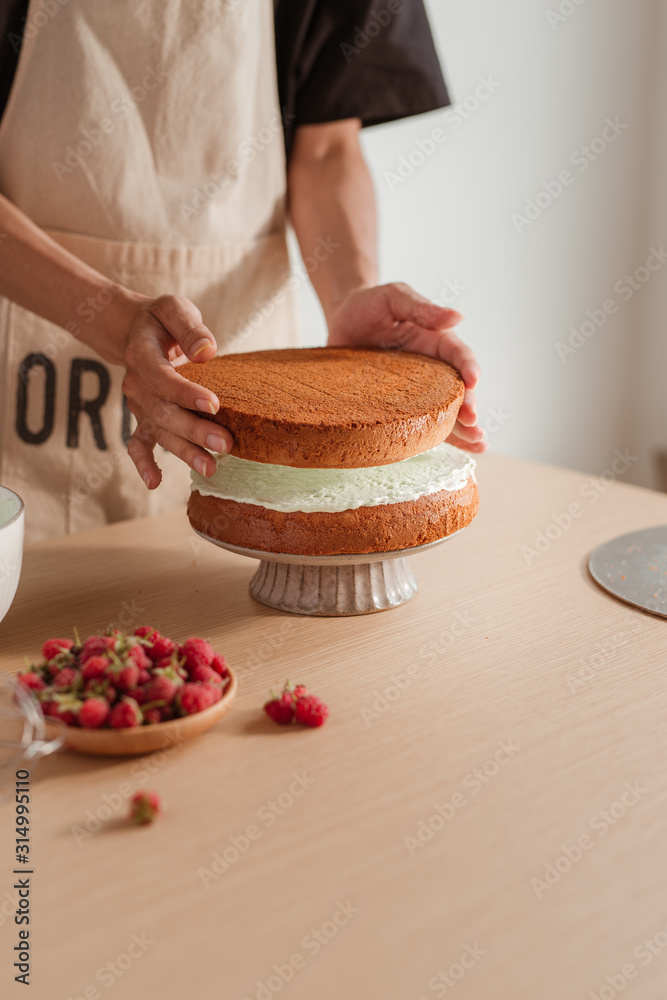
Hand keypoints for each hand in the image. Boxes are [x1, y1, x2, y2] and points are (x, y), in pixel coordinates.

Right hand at [121, 295, 232, 487]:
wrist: (135, 331)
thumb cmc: (162, 320)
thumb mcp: (173, 308)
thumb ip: (190, 328)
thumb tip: (206, 352)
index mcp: (141, 354)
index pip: (162, 377)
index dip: (186, 393)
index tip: (215, 405)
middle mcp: (136, 383)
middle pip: (162, 412)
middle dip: (194, 430)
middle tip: (225, 444)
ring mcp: (138, 405)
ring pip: (158, 431)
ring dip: (184, 451)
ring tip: (211, 468)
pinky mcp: (142, 417)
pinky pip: (137, 443)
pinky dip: (143, 463)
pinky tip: (155, 483)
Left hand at [327, 283, 486, 452]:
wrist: (342, 320)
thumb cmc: (370, 304)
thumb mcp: (395, 297)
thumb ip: (422, 308)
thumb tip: (458, 317)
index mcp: (434, 340)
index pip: (457, 354)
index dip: (467, 366)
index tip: (473, 380)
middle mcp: (432, 368)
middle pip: (457, 389)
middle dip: (468, 405)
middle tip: (472, 420)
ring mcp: (418, 390)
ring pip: (446, 411)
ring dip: (464, 428)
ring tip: (479, 443)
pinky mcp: (401, 405)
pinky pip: (423, 422)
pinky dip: (441, 436)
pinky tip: (465, 450)